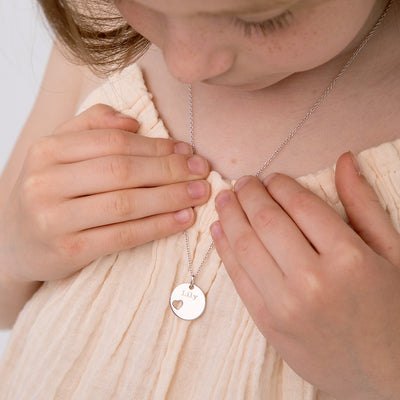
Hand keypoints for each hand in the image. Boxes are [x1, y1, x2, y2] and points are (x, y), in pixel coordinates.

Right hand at [0, 104, 209, 282]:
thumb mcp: (59, 152)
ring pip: (126, 203)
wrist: (16, 241)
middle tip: (202, 171)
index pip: (113, 142)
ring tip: (199, 193)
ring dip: (170, 197)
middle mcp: (47, 182)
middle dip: (170, 170)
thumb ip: (91, 126)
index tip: (186, 150)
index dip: (156, 146)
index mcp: (47, 150)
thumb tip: (133, 122)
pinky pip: (123, 236)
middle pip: (122, 171)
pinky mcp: (68, 251)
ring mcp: (55, 219)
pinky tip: (182, 219)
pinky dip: (158, 226)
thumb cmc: (50, 192)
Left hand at [210, 152, 399, 399]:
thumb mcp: (391, 252)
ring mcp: (285, 305)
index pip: (301, 205)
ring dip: (229, 216)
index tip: (272, 178)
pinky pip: (237, 278)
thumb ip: (363, 204)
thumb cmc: (392, 309)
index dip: (280, 184)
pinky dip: (224, 249)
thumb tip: (345, 159)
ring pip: (244, 246)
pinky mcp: (267, 324)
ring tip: (225, 200)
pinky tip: (219, 230)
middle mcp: (313, 281)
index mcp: (349, 258)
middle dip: (249, 194)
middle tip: (243, 182)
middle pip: (266, 221)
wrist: (386, 375)